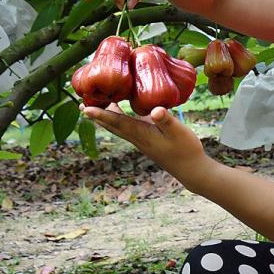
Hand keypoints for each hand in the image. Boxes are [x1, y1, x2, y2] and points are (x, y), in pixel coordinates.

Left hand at [81, 103, 208, 187]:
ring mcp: (141, 140)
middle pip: (112, 125)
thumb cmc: (186, 150)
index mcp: (141, 134)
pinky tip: (121, 111)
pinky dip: (119, 117)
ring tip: (95, 106)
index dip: (101, 115)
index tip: (86, 109)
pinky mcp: (147, 139)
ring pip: (119, 126)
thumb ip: (166, 120)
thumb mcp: (178, 132)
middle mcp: (137, 138)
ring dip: (106, 117)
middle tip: (82, 104)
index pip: (117, 123)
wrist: (191, 169)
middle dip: (97, 115)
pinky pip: (128, 126)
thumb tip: (155, 110)